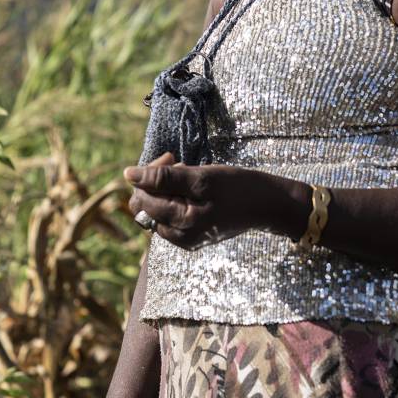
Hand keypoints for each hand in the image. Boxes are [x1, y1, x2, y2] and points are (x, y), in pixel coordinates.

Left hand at [124, 153, 289, 249]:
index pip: (141, 198)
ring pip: (156, 209)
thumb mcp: (201, 178)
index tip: (171, 158)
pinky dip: (175, 197)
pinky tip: (191, 186)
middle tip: (177, 163)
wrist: (269, 205)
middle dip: (155, 181)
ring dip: (165, 187)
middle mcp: (177, 238)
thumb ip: (164, 178)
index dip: (148, 174)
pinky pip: (169, 214)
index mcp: (179, 226)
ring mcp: (184, 238)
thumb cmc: (238, 188)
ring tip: (188, 173)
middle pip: (144, 206)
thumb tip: (128, 175)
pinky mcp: (191, 235)